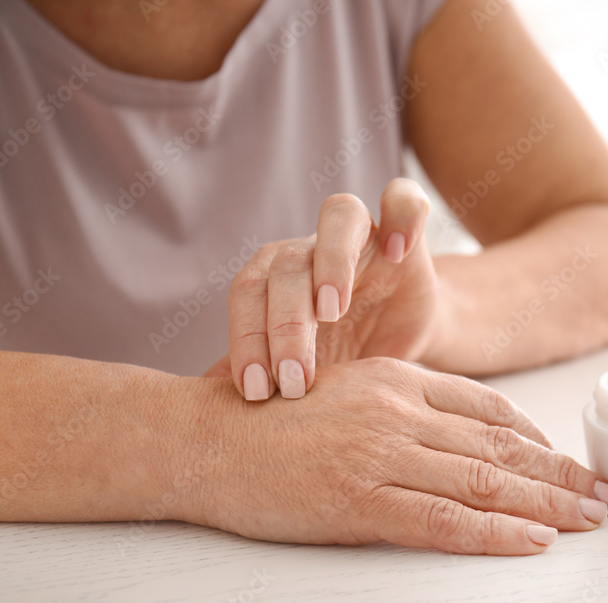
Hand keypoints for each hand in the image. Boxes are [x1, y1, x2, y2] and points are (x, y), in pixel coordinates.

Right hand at [180, 358, 607, 555]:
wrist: (204, 438)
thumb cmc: (270, 420)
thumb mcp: (344, 393)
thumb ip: (401, 405)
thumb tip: (460, 438)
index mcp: (396, 379)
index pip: (490, 411)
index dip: (540, 441)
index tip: (572, 465)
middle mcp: (397, 410)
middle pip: (501, 447)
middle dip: (564, 475)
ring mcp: (380, 454)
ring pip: (485, 481)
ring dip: (548, 504)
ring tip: (592, 521)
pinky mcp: (359, 499)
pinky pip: (443, 519)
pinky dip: (495, 532)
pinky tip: (534, 541)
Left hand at [206, 178, 440, 400]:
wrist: (401, 335)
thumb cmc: (342, 349)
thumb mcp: (301, 368)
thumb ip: (256, 370)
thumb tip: (201, 397)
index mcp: (275, 275)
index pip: (249, 293)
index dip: (247, 338)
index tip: (255, 391)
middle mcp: (313, 246)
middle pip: (290, 263)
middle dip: (287, 324)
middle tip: (295, 380)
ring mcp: (360, 233)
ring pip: (338, 217)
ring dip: (331, 260)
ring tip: (332, 310)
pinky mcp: (406, 230)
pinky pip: (403, 200)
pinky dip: (402, 215)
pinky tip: (397, 251)